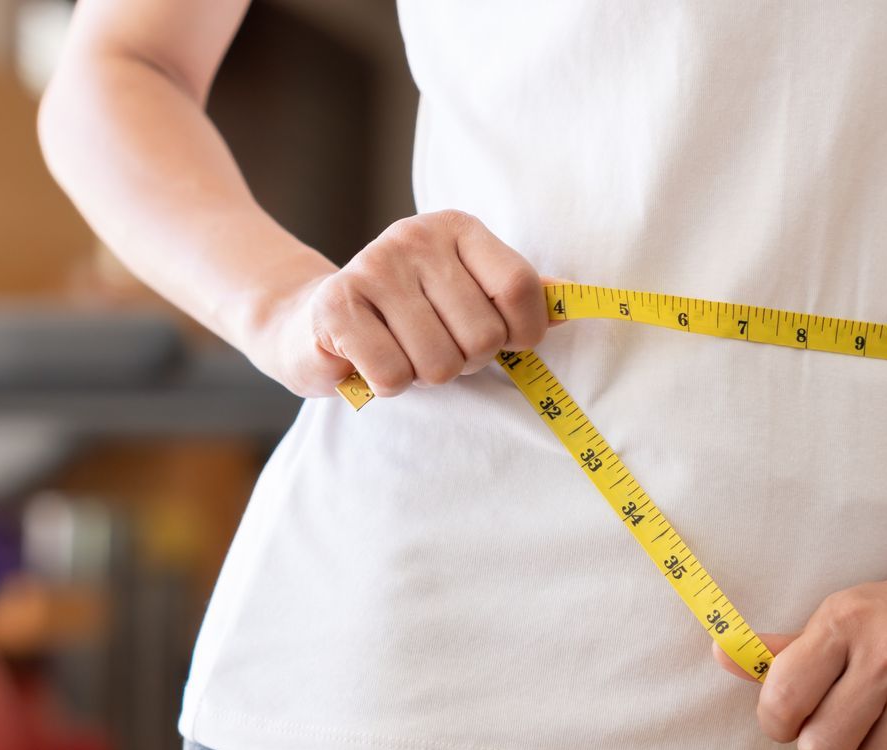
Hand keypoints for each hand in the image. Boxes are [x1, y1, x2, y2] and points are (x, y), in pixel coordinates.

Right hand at [252, 210, 551, 397]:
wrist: (311, 322)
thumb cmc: (404, 317)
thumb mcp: (464, 294)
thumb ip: (517, 296)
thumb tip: (575, 299)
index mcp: (456, 228)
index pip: (521, 288)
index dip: (520, 334)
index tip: (501, 342)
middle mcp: (414, 237)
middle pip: (481, 337)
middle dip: (461, 362)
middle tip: (431, 347)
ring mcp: (372, 268)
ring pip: (437, 363)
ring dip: (421, 376)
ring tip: (399, 352)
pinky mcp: (336, 307)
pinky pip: (393, 375)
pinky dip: (387, 385)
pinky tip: (369, 362)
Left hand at [713, 555, 886, 749]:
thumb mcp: (839, 614)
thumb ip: (783, 647)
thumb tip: (722, 654)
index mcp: (844, 622)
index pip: (783, 699)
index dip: (778, 721)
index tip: (792, 716)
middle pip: (823, 748)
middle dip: (823, 746)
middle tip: (839, 725)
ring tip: (880, 730)